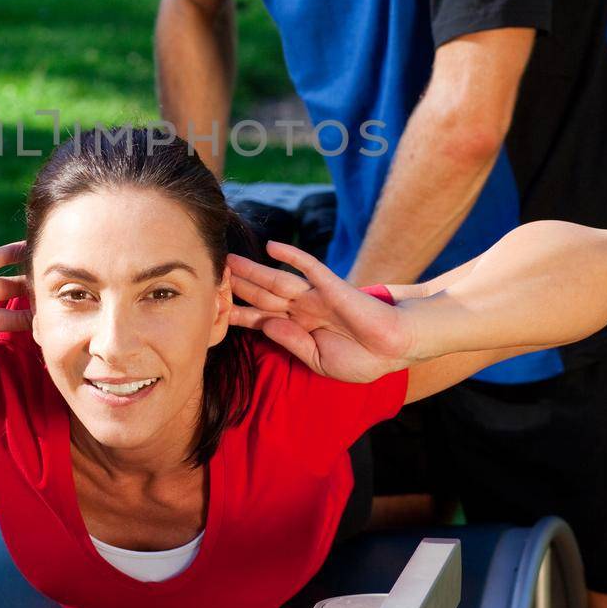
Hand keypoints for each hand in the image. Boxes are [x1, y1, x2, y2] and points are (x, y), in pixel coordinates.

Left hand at [227, 240, 414, 382]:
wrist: (396, 349)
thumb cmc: (362, 359)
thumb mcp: (319, 361)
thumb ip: (292, 343)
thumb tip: (266, 325)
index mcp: (298, 329)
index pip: (261, 318)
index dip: (238, 315)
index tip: (213, 312)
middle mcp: (302, 309)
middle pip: (262, 294)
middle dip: (237, 287)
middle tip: (211, 275)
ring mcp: (316, 295)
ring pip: (277, 279)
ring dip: (253, 270)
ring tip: (229, 261)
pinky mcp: (332, 286)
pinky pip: (309, 267)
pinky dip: (292, 255)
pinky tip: (271, 246)